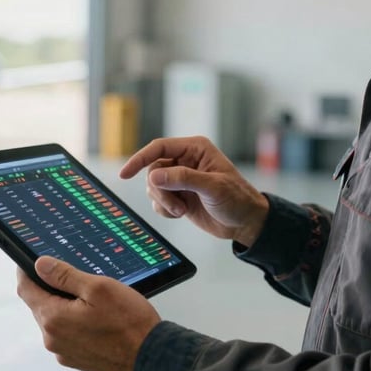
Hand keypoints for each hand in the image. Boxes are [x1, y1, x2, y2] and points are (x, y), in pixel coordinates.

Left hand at [16, 256, 160, 370]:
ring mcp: (64, 351)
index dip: (26, 271)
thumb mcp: (98, 287)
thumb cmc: (128, 322)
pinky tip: (97, 315)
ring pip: (55, 318)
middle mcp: (53, 338)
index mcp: (54, 318)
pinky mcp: (76, 358)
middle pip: (41, 304)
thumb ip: (65, 275)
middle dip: (52, 287)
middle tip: (76, 274)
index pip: (26, 289)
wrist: (149, 356)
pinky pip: (67, 333)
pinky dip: (75, 320)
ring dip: (66, 304)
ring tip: (93, 297)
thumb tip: (40, 265)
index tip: (29, 260)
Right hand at [120, 136, 268, 247]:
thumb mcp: (213, 187)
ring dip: (163, 202)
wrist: (245, 222)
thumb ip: (184, 179)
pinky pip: (158, 200)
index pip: (159, 147)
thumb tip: (154, 176)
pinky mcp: (179, 195)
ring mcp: (181, 179)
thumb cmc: (237, 199)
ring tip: (182, 211)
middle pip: (153, 170)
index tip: (125, 174)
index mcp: (195, 149)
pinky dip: (164, 210)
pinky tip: (181, 214)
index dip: (140, 159)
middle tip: (177, 206)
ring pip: (154, 186)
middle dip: (161, 191)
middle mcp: (186, 160)